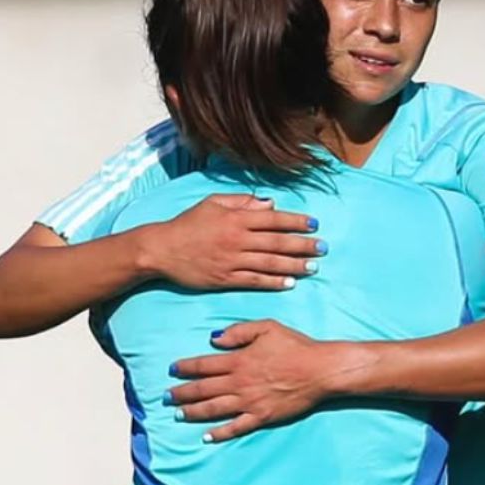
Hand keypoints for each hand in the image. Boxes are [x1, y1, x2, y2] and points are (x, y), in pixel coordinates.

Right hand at [144, 194, 324, 290]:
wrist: (161, 249)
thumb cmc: (188, 223)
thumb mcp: (213, 203)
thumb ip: (242, 201)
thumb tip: (270, 204)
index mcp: (236, 218)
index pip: (274, 219)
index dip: (296, 221)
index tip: (314, 224)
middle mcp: (237, 239)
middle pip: (277, 242)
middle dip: (303, 245)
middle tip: (323, 248)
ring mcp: (232, 260)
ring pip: (270, 263)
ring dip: (294, 265)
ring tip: (313, 266)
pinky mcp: (225, 279)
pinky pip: (254, 281)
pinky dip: (273, 282)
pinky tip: (290, 283)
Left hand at [167, 320, 350, 441]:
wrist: (320, 370)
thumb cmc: (295, 346)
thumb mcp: (267, 327)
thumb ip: (239, 332)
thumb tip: (213, 340)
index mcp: (239, 360)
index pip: (204, 365)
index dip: (186, 368)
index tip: (172, 370)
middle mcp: (239, 383)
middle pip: (203, 389)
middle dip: (181, 393)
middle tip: (166, 397)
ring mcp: (249, 402)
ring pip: (213, 410)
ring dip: (192, 412)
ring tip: (178, 415)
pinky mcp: (261, 417)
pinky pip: (235, 428)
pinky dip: (219, 433)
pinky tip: (206, 436)